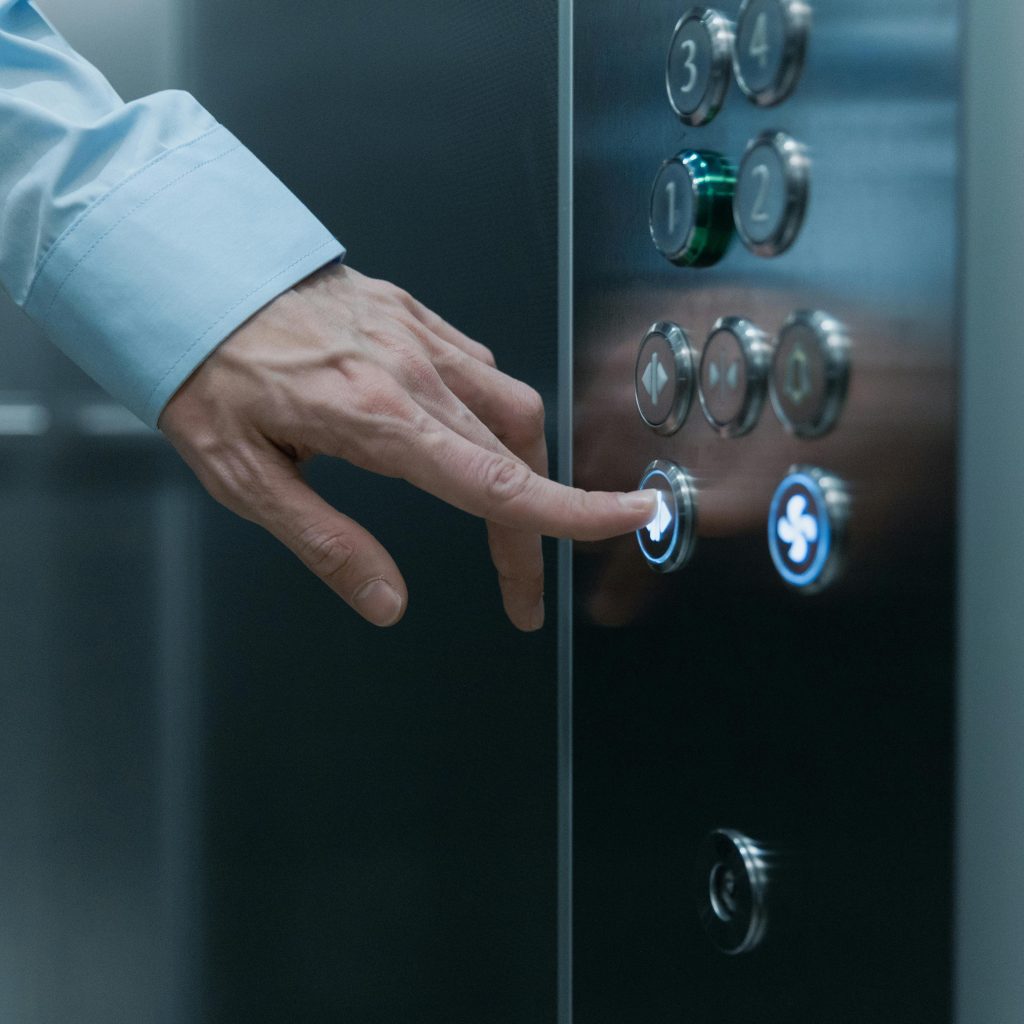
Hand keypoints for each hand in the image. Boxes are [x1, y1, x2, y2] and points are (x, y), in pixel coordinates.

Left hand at [159, 263, 656, 629]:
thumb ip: (327, 544)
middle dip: (535, 525)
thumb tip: (389, 603)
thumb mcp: (245, 479)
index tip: (631, 519)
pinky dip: (490, 412)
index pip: (497, 481)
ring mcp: (418, 336)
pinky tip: (464, 435)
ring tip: (501, 514)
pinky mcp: (412, 313)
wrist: (186, 270)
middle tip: (516, 587)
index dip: (571, 512)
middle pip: (515, 455)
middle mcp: (413, 373)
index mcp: (377, 419)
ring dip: (524, 466)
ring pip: (511, 405)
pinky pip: (478, 366)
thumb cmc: (206, 374)